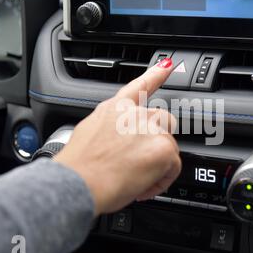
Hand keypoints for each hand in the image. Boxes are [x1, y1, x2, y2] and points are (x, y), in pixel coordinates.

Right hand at [54, 59, 181, 214]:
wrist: (79, 183)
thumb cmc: (80, 168)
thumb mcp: (90, 138)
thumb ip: (112, 131)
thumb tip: (122, 142)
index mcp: (114, 109)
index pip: (140, 86)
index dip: (156, 74)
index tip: (168, 65)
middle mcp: (134, 113)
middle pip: (162, 122)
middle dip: (156, 141)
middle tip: (138, 163)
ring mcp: (150, 128)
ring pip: (168, 147)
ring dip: (157, 164)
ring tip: (135, 180)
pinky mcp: (163, 147)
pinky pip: (173, 167)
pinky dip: (161, 181)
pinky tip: (142, 187)